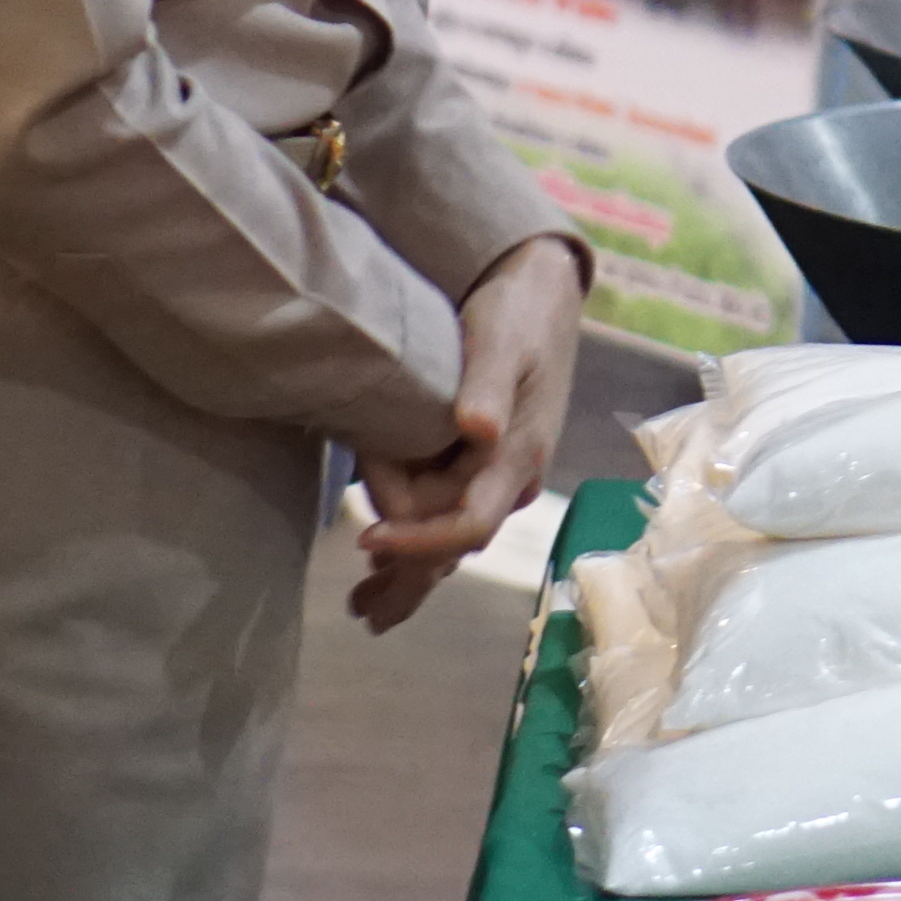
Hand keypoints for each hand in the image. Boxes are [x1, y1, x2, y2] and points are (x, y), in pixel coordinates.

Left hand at [356, 238, 591, 630]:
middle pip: (455, 545)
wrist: (541, 291)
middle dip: (408, 577)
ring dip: (411, 571)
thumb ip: (489, 385)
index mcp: (518, 456)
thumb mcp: (502, 340)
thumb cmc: (518, 312)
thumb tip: (478, 430)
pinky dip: (418, 543)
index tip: (366, 537)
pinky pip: (451, 516)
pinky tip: (384, 558)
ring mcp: (499, 476)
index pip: (468, 522)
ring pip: (451, 539)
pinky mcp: (485, 465)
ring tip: (365, 602)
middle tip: (359, 609)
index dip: (418, 540)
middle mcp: (511, 478)